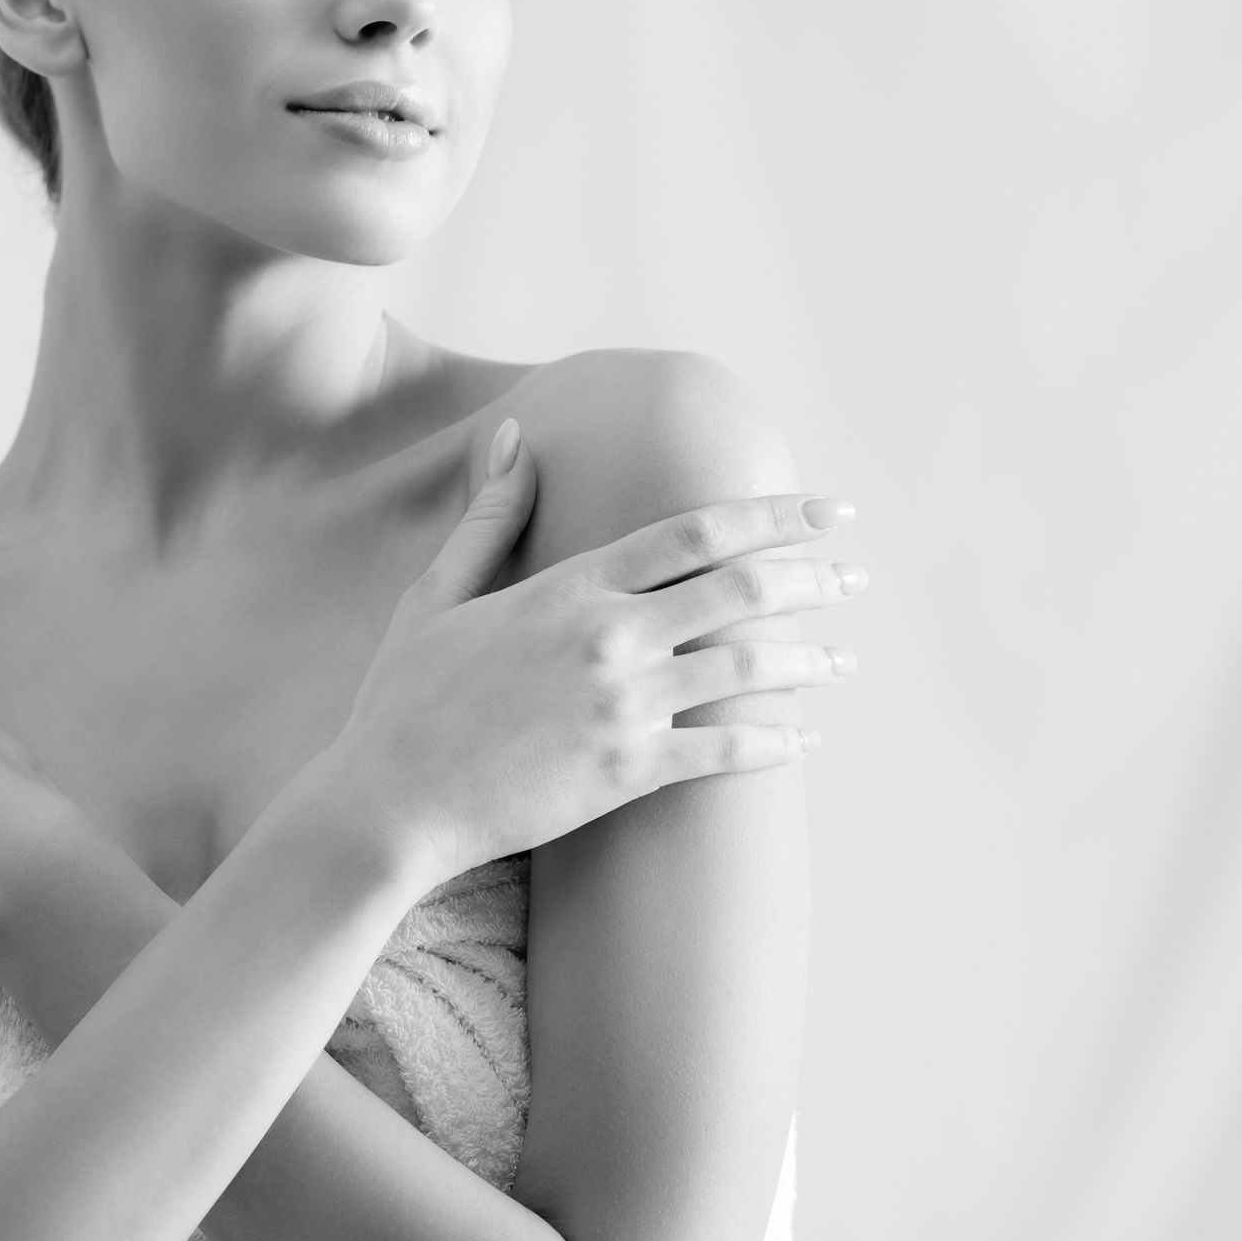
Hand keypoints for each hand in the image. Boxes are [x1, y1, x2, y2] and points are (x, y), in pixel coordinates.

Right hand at [318, 415, 863, 884]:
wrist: (386, 803)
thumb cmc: (403, 700)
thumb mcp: (437, 595)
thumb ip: (491, 516)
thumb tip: (515, 437)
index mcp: (571, 586)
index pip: (695, 533)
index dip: (771, 517)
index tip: (825, 510)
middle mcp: (609, 638)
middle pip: (740, 593)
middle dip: (811, 580)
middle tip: (855, 576)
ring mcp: (624, 707)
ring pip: (747, 671)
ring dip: (808, 661)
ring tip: (845, 658)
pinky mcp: (627, 772)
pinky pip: (725, 753)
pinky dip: (775, 744)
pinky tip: (806, 738)